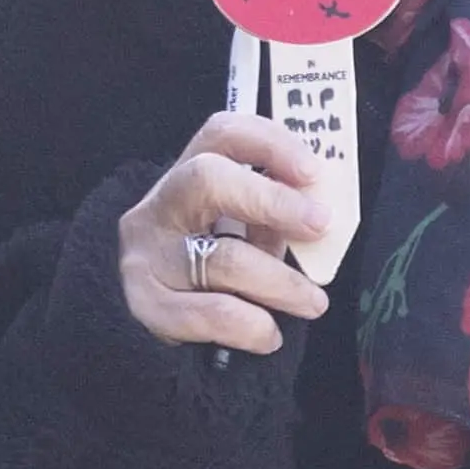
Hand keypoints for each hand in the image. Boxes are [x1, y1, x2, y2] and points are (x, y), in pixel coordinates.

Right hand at [116, 113, 353, 356]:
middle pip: (206, 179)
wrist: (150, 317)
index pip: (222, 133)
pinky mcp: (146, 305)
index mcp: (189, 173)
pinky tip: (270, 335)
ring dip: (281, 283)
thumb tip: (324, 216)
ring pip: (221, 259)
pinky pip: (211, 314)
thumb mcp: (240, 227)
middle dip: (271, 201)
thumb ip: (275, 214)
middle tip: (320, 226)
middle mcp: (160, 207)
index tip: (312, 172)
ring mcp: (147, 254)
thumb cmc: (213, 261)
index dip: (269, 144)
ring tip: (314, 303)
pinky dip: (252, 326)